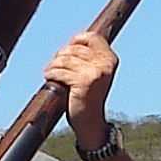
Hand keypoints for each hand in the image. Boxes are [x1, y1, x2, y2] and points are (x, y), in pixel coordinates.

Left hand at [44, 31, 118, 148]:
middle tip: (55, 66)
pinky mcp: (84, 82)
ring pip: (65, 59)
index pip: (92, 37)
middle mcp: (106, 64)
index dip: (76, 40)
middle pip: (74, 48)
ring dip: (53, 65)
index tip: (67, 51)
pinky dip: (51, 73)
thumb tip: (72, 42)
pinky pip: (61, 71)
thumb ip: (88, 58)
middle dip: (60, 56)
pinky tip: (49, 78)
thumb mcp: (93, 73)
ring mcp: (96, 72)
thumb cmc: (88, 96)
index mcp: (110, 59)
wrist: (90, 122)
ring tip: (50, 72)